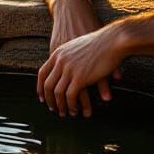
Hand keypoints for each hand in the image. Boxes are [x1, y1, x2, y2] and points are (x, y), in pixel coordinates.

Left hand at [46, 0, 118, 116]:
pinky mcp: (80, 77)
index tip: (42, 97)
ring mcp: (69, 69)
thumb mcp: (78, 45)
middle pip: (48, 85)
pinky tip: (75, 110)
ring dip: (60, 106)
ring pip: (58, 93)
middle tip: (53, 109)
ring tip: (64, 113)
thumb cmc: (101, 42)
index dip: (41, 87)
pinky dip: (71, 106)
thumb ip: (69, 55)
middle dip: (50, 100)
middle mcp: (60, 61)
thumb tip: (68, 66)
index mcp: (58, 53)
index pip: (42, 73)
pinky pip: (70, 96)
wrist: (112, 39)